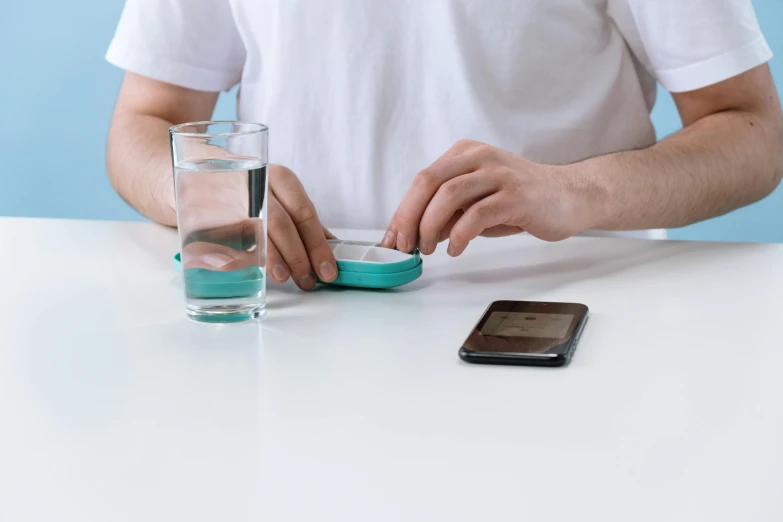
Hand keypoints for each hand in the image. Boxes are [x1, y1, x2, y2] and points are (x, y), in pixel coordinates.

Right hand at [178, 164, 336, 290]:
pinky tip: (250, 269)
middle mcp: (256, 181)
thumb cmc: (241, 189)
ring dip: (271, 258)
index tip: (328, 270)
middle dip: (298, 256)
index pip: (304, 212)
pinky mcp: (202, 211)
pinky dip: (237, 257)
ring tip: (283, 277)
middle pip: (281, 222)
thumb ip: (300, 220)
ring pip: (255, 229)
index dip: (318, 244)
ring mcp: (227, 195)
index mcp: (279, 177)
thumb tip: (330, 245)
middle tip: (308, 280)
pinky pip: (224, 237)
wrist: (183, 171)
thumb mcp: (274, 196)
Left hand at [381, 140, 592, 255]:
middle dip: (409, 217)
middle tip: (404, 245)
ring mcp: (499, 174)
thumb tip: (415, 234)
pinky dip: (459, 235)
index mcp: (466, 153)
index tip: (393, 237)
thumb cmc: (520, 201)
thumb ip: (448, 212)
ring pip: (449, 195)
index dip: (402, 209)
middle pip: (429, 182)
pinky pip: (477, 214)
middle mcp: (480, 157)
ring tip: (429, 249)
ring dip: (430, 227)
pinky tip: (455, 249)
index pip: (423, 179)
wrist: (570, 196)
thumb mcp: (477, 201)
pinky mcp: (516, 196)